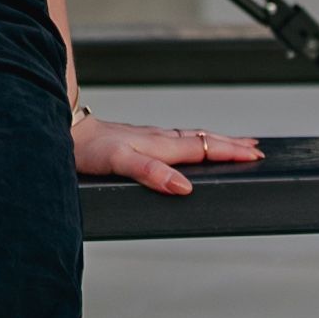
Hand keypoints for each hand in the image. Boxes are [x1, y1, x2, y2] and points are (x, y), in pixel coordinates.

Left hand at [69, 110, 263, 195]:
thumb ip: (150, 172)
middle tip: (256, 148)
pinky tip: (188, 145)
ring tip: (233, 143)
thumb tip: (183, 186)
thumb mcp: (119, 162)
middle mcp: (157, 138)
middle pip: (203, 139)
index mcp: (159, 144)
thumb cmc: (87, 149)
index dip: (231, 152)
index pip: (204, 148)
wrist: (62, 131)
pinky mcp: (136, 140)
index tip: (255, 156)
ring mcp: (147, 138)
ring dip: (214, 140)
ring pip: (189, 137)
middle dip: (231, 144)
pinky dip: (193, 141)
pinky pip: (174, 139)